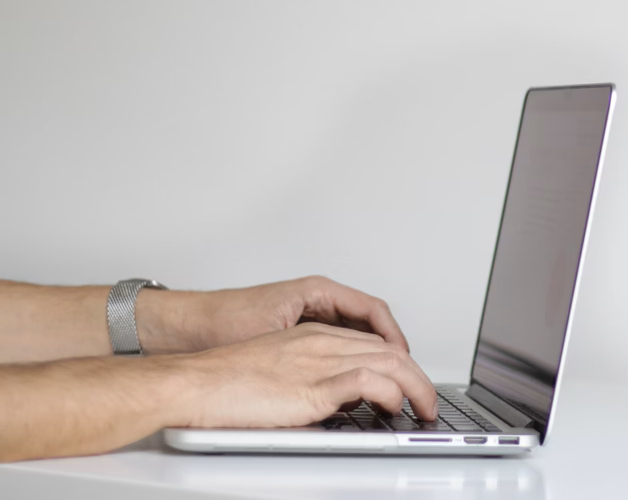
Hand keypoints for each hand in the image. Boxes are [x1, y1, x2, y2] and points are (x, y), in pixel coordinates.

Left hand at [138, 276, 409, 354]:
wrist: (183, 327)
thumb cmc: (220, 322)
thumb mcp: (275, 334)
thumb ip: (314, 347)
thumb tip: (351, 364)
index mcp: (317, 291)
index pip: (372, 309)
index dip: (393, 335)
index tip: (403, 357)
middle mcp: (316, 299)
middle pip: (369, 321)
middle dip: (388, 347)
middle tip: (401, 372)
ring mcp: (308, 314)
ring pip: (354, 333)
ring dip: (370, 353)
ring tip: (383, 377)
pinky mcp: (298, 330)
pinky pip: (337, 342)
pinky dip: (350, 359)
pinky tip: (351, 378)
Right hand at [174, 322, 437, 427]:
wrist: (195, 382)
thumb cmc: (224, 382)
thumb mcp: (278, 373)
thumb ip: (310, 379)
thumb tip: (337, 403)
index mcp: (312, 335)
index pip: (372, 342)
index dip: (398, 363)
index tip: (410, 382)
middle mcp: (322, 342)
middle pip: (389, 349)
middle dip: (418, 375)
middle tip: (428, 400)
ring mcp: (319, 361)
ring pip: (389, 362)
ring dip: (416, 387)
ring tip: (424, 408)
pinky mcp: (313, 385)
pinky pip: (369, 382)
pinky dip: (392, 393)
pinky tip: (396, 407)